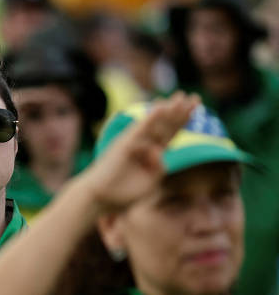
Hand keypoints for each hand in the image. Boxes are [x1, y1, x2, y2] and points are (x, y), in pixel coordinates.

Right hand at [80, 92, 198, 210]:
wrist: (100, 198)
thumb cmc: (121, 193)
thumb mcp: (150, 183)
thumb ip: (159, 167)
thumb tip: (160, 151)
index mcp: (151, 154)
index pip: (171, 133)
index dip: (183, 120)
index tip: (196, 107)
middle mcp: (143, 144)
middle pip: (166, 124)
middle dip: (180, 111)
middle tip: (195, 96)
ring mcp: (133, 142)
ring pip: (155, 124)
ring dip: (168, 110)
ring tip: (181, 97)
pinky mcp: (124, 144)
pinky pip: (140, 129)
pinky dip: (150, 119)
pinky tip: (161, 108)